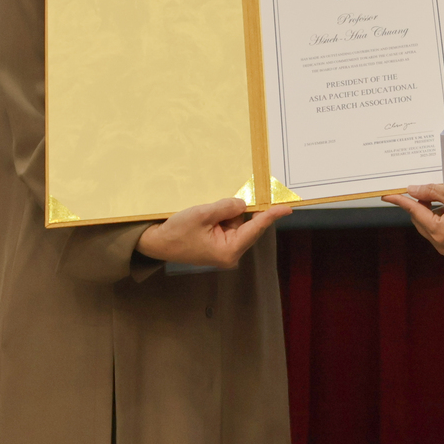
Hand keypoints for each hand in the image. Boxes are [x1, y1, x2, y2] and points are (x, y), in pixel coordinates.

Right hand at [136, 198, 290, 267]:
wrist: (156, 244)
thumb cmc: (176, 232)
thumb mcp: (202, 214)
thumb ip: (226, 207)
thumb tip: (243, 204)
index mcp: (229, 250)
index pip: (255, 228)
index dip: (271, 215)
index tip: (287, 207)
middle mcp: (231, 252)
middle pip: (248, 225)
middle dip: (247, 209)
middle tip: (251, 191)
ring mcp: (224, 249)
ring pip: (238, 223)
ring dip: (231, 212)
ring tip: (212, 207)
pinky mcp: (218, 244)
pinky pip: (229, 225)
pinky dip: (225, 215)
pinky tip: (213, 210)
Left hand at [382, 182, 443, 256]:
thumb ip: (431, 192)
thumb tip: (413, 190)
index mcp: (439, 232)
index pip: (414, 212)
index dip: (400, 201)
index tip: (387, 196)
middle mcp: (441, 244)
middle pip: (420, 221)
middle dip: (420, 206)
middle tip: (428, 191)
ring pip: (429, 228)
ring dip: (431, 213)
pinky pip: (440, 234)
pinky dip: (440, 221)